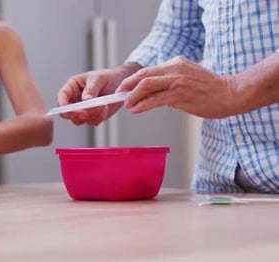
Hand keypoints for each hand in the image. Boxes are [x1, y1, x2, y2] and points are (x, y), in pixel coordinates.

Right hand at [56, 63, 140, 125]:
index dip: (63, 106)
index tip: (71, 111)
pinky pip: (91, 122)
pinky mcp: (92, 116)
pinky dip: (99, 118)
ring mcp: (83, 109)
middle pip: (66, 113)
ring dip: (91, 115)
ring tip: (103, 105)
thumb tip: (85, 100)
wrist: (121, 83)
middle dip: (77, 115)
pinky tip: (105, 109)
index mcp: (72, 87)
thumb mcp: (98, 78)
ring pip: (79, 120)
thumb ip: (91, 89)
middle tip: (87, 113)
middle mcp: (75, 99)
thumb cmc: (107, 77)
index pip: (61, 97)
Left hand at [117, 56, 237, 118]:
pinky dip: (142, 105)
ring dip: (132, 96)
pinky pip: (155, 99)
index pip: (149, 70)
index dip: (133, 80)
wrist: (231, 94)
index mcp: (176, 63)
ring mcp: (177, 80)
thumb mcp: (188, 78)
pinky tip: (135, 110)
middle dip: (127, 85)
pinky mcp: (179, 94)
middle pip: (143, 75)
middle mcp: (175, 68)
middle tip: (118, 95)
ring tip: (126, 104)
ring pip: (146, 85)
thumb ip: (171, 83)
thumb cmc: (211, 90)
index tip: (124, 88)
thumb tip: (154, 94)